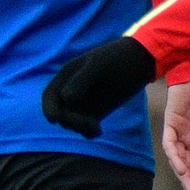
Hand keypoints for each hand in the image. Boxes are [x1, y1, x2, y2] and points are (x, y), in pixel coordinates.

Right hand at [41, 36, 159, 138]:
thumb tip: (66, 99)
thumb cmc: (119, 58)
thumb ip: (81, 80)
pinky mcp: (98, 111)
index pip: (50, 96)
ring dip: (78, 127)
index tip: (55, 119)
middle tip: (87, 123)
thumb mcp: (99, 65)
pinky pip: (86, 125)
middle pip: (60, 111)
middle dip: (69, 120)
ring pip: (72, 121)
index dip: (49, 108)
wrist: (141, 60)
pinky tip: (97, 131)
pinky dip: (88, 131)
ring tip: (95, 128)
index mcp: (67, 77)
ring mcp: (85, 101)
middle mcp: (71, 90)